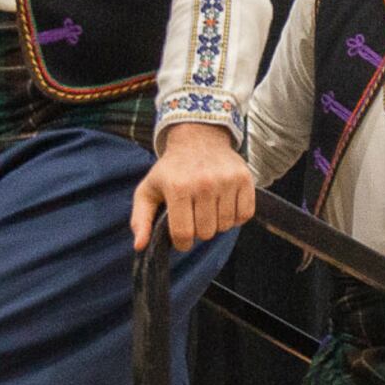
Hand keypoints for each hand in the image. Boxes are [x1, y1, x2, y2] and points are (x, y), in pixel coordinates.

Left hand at [129, 122, 255, 251]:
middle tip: (194, 216)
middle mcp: (204, 182)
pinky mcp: (244, 179)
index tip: (181, 237)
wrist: (198, 139)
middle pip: (206, 232)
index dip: (182, 243)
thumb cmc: (171, 169)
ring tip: (209, 209)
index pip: (183, 234)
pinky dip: (235, 217)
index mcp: (178, 187)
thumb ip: (140, 219)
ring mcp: (226, 180)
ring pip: (226, 226)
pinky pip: (244, 215)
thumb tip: (140, 246)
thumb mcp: (148, 190)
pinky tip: (224, 205)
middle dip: (199, 231)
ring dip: (217, 224)